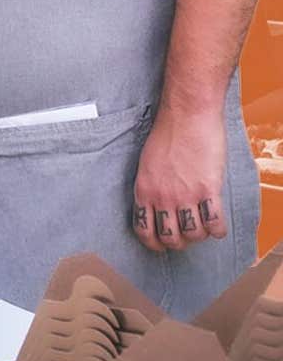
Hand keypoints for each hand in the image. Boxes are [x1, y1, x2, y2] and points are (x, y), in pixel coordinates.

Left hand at [131, 105, 227, 251]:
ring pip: (193, 235)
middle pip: (170, 238)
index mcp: (144, 191)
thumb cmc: (168, 134)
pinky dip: (218, 230)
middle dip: (179, 243)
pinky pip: (214, 223)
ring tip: (203, 229)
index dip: (154, 243)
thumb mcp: (147, 163)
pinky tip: (218, 225)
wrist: (187, 116)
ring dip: (200, 236)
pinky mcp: (207, 190)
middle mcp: (162, 198)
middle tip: (186, 237)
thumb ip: (152, 186)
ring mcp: (185, 195)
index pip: (144, 230)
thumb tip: (157, 204)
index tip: (162, 244)